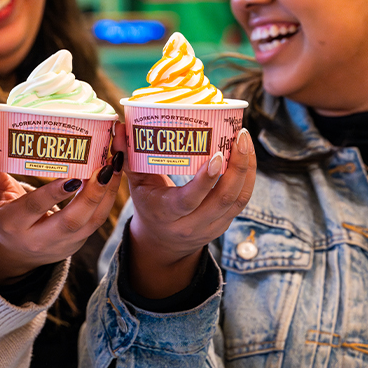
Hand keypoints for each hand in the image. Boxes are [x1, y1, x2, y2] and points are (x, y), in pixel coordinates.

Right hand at [0, 136, 123, 285]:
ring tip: (114, 165)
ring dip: (107, 194)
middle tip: (104, 166)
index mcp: (13, 223)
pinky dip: (109, 199)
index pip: (36, 207)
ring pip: (91, 223)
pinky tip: (114, 176)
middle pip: (71, 221)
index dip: (55, 193)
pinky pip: (97, 222)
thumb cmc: (3, 212)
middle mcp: (38, 238)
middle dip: (92, 193)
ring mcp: (61, 244)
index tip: (74, 175)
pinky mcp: (77, 244)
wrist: (14, 251)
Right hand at [121, 123, 255, 298]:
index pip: (189, 200)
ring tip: (246, 140)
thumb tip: (118, 126)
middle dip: (237, 166)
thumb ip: (128, 157)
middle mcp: (191, 225)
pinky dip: (248, 177)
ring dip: (247, 169)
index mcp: (166, 214)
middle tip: (240, 135)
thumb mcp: (135, 184)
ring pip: (238, 200)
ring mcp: (211, 227)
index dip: (206, 180)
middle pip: (223, 199)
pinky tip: (248, 155)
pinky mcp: (224, 224)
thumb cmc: (148, 204)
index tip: (217, 154)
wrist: (162, 242)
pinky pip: (242, 201)